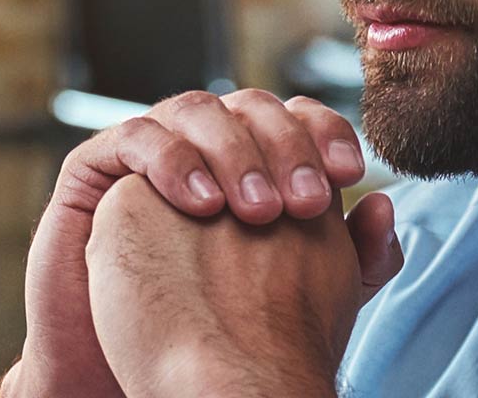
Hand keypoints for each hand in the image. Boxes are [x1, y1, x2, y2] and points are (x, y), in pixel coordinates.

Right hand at [7, 90, 367, 396]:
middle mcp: (203, 147)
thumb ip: (350, 259)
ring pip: (194, 111)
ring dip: (232, 151)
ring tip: (258, 211)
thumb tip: (382, 206)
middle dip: (286, 145)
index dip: (326, 132)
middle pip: (250, 106)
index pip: (295, 117)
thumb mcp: (299, 299)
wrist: (131, 376)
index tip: (352, 172)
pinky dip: (170, 160)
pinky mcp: (95, 170)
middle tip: (307, 202)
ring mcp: (150, 153)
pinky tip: (201, 204)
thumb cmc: (212, 335)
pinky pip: (134, 138)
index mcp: (253, 161)